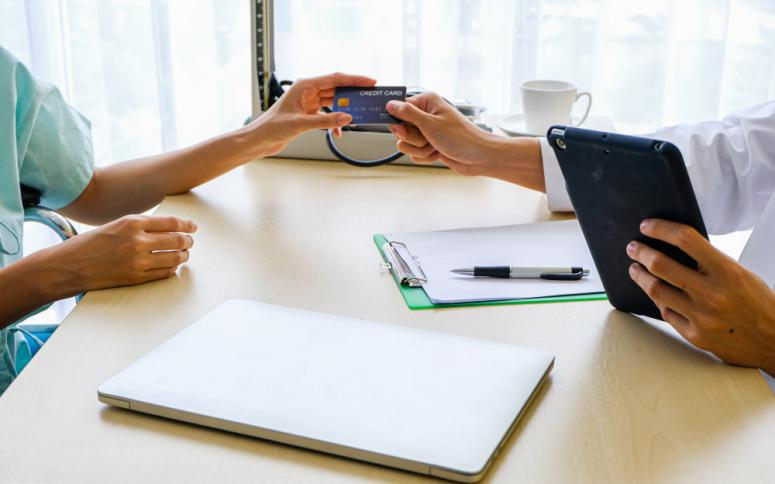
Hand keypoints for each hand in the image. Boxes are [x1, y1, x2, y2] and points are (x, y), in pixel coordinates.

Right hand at [47, 214, 196, 291]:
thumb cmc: (92, 243)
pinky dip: (172, 269)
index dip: (187, 225)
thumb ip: (142, 225)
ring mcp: (138, 261)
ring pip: (174, 258)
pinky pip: (164, 273)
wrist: (69, 265)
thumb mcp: (116, 225)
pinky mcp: (136, 277)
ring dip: (183, 256)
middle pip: (177, 240)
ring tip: (183, 254)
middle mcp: (137, 241)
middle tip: (190, 241)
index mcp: (132, 223)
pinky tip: (171, 266)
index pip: (171, 222)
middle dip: (188, 241)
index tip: (193, 227)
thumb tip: (170, 227)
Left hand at [246, 72, 375, 157]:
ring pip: (334, 102)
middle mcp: (308, 91)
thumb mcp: (301, 124)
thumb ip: (326, 121)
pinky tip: (338, 133)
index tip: (370, 81)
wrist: (260, 139)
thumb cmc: (273, 127)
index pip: (335, 79)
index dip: (354, 79)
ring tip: (358, 117)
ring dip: (345, 110)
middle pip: (337, 89)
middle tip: (369, 98)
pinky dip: (334, 123)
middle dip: (353, 94)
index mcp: (305, 85)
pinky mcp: (308, 114)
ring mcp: (309, 102)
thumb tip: (347, 118)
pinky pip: (328, 115)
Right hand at [386, 92, 543, 189]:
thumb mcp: (430, 124)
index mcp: (427, 102)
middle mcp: (426, 115)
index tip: (402, 130)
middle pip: (401, 129)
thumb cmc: (460, 138)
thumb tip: (389, 104)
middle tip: (428, 138)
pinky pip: (415, 153)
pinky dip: (425, 156)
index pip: (398, 109)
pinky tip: (438, 154)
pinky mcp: (430, 145)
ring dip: (419, 149)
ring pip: (406, 143)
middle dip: (412, 139)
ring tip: (435, 146)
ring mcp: (428, 131)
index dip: (398, 122)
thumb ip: (407, 114)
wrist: (479, 157)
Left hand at [626, 218, 774, 374]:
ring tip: (635, 268)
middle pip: (661, 265)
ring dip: (640, 276)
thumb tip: (671, 246)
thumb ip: (709, 262)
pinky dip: (657, 299)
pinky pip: (666, 312)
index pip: (686, 239)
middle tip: (632, 247)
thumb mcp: (739, 274)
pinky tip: (654, 291)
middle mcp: (713, 294)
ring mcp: (702, 317)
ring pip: (656, 289)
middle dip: (641, 252)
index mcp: (728, 271)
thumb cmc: (758, 303)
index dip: (661, 229)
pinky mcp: (695, 336)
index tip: (647, 226)